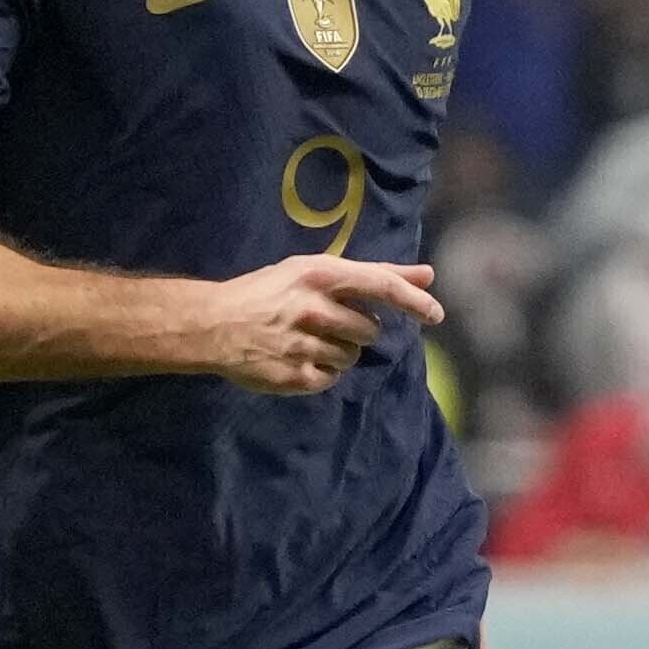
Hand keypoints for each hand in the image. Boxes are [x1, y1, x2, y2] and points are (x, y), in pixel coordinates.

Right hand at [192, 254, 438, 393]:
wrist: (212, 325)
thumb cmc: (268, 292)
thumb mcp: (315, 271)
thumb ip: (374, 274)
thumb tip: (429, 276)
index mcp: (319, 275)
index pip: (382, 285)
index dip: (414, 301)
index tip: (436, 314)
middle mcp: (315, 308)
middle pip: (371, 330)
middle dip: (358, 330)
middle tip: (326, 323)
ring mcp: (304, 344)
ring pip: (352, 356)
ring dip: (339, 351)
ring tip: (307, 340)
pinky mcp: (296, 376)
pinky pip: (332, 378)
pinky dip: (322, 371)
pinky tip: (298, 358)